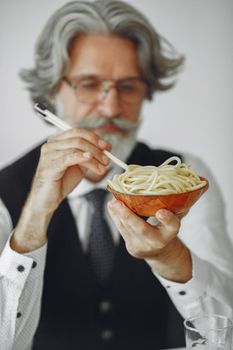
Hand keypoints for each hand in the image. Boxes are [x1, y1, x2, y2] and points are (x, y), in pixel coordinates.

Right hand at [11, 128, 110, 252]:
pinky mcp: (50, 165)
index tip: (108, 147)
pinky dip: (82, 157)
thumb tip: (106, 148)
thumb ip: (89, 155)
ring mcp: (49, 154)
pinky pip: (69, 157)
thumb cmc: (61, 181)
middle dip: (96, 147)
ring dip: (94, 157)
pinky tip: (91, 160)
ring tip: (102, 168)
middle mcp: (51, 144)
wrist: (48, 199)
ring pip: (76, 147)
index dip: (95, 137)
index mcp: (57, 141)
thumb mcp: (79, 165)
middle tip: (107, 158)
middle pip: (78, 138)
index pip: (78, 131)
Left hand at [107, 198, 191, 282]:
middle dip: (129, 216)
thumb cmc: (167, 230)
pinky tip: (112, 206)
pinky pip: (122, 230)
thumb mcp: (174, 218)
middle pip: (143, 230)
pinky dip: (115, 217)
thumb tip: (182, 188)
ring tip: (112, 201)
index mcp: (171, 233)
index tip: (161, 212)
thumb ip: (176, 206)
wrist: (160, 252)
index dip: (167, 219)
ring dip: (117, 214)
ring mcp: (142, 246)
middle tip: (118, 203)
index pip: (172, 226)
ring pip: (128, 229)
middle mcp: (157, 241)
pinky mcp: (131, 246)